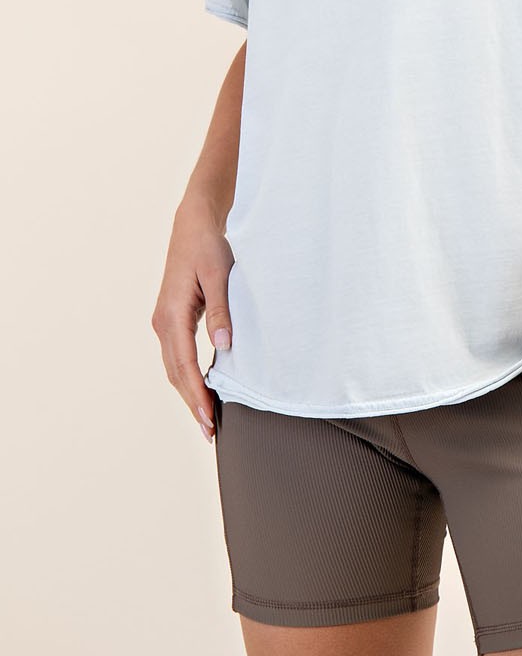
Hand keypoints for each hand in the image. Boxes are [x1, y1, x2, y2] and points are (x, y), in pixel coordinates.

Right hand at [150, 197, 234, 443]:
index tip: (209, 419)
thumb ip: (222, 312)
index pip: (184, 365)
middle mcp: (163, 322)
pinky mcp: (172, 318)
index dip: (196, 395)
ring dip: (188, 393)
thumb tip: (223, 348)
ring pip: (174, 367)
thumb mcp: (220, 275)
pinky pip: (177, 355)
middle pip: (175, 373)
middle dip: (192, 403)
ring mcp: (164, 321)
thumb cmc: (209, 245)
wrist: (194, 223)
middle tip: (210, 432)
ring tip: (207, 419)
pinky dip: (188, 376)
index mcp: (172, 314)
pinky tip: (202, 389)